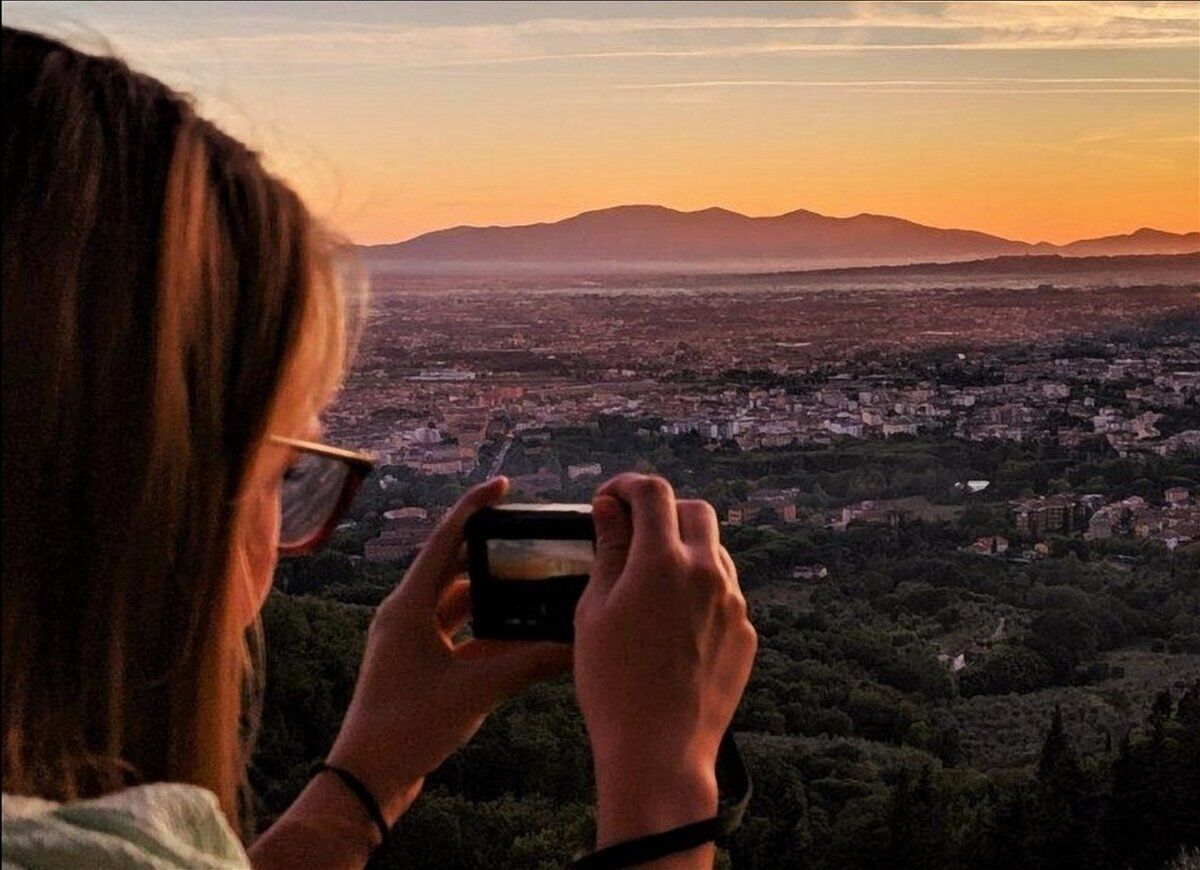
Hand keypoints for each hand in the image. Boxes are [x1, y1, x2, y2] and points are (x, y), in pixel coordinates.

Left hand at [326, 477, 572, 822]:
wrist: (369, 778)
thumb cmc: (408, 727)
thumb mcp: (476, 689)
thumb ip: (528, 662)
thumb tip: (575, 643)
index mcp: (408, 606)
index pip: (445, 540)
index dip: (475, 509)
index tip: (503, 486)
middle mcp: (406, 614)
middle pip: (454, 568)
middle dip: (490, 552)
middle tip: (527, 536)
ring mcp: (411, 640)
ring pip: (458, 602)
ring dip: (492, 593)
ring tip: (531, 581)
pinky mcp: (420, 664)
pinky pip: (459, 634)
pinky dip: (487, 630)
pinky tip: (520, 633)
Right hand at [575, 473, 756, 850]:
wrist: (660, 751)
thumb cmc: (613, 683)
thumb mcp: (594, 611)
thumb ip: (607, 551)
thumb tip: (610, 510)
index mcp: (663, 560)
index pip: (653, 491)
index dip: (626, 485)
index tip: (608, 499)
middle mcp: (707, 572)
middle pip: (695, 511)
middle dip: (663, 511)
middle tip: (632, 533)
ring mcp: (733, 603)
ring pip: (715, 551)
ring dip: (685, 551)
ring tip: (651, 583)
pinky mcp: (746, 633)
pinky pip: (725, 593)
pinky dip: (701, 589)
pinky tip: (672, 622)